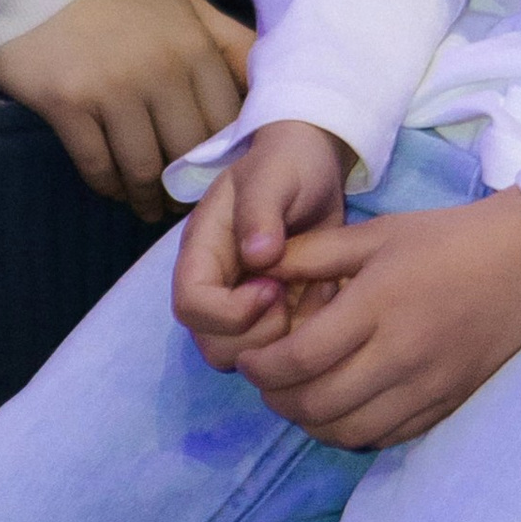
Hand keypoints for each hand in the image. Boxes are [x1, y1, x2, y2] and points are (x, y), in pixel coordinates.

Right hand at [0, 0, 253, 220]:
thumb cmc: (123, 7)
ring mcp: (113, 89)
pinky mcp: (69, 105)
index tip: (221, 177)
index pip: (226, 121)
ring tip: (151, 208)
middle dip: (189, 186)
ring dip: (149, 198)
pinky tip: (116, 191)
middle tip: (185, 202)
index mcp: (196, 47)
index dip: (226, 156)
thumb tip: (267, 90)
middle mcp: (161, 70)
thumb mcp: (189, 10)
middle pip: (188, 150)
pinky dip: (110, 187)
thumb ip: (232, 44)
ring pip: (144, 168)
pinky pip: (98, 166)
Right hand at [173, 118, 352, 367]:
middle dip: (258, 335)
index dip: (228, 311)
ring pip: (246, 357)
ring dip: (285, 340)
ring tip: (316, 292)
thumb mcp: (274, 174)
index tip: (271, 287)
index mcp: (202, 253)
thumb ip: (261, 209)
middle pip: (213, 344)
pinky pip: (285, 349)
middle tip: (292, 297)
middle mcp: (216, 286)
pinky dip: (310, 333)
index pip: (190, 305)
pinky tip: (329, 294)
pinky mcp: (277, 314)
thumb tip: (257, 256)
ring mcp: (244, 305)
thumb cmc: (287, 164)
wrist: (314, 167)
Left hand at [231, 187, 520, 449]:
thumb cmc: (449, 239)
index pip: (300, 359)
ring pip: (347, 432)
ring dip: (311, 422)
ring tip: (302, 396)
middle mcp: (400, 353)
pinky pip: (385, 437)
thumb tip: (256, 273)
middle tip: (269, 380)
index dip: (261, 368)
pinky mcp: (446, 403)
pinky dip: (352, 431)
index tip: (250, 358)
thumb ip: (313, 254)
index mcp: (378, 304)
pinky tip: (345, 406)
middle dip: (277, 399)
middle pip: (316, 405)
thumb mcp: (378, 232)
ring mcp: (427, 385)